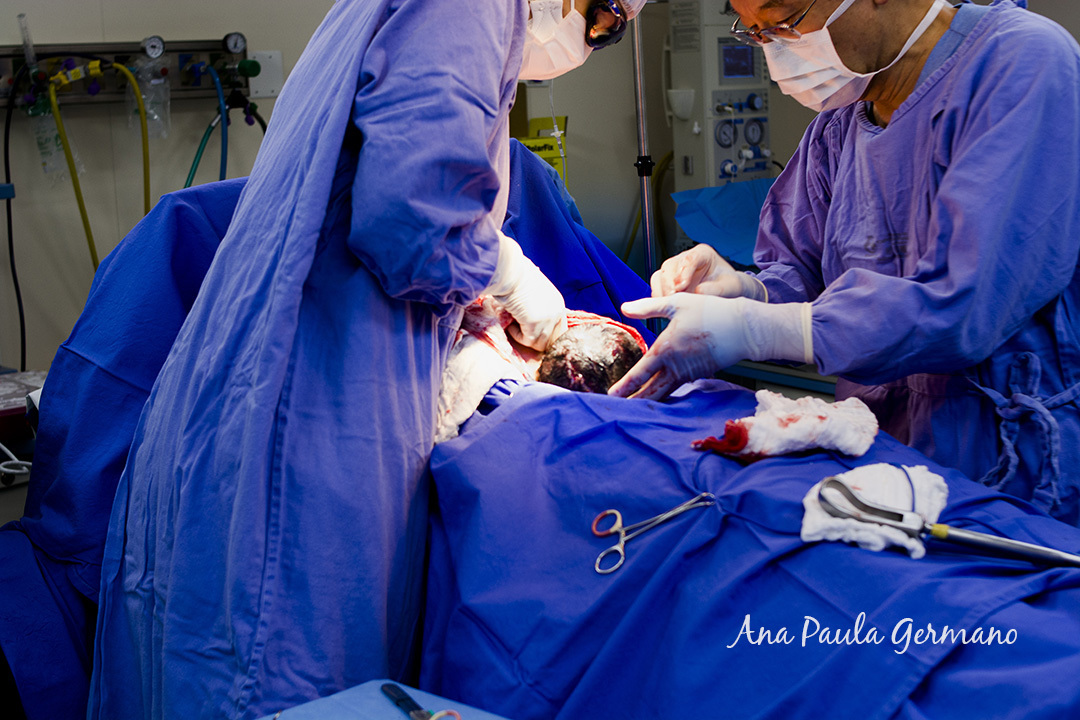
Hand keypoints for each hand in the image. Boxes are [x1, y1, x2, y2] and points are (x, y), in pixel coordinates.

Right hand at [486, 234, 567, 349]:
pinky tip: (510, 324)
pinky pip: (526, 340)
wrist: (511, 271)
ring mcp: (547, 319)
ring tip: (513, 324)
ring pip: (539, 343)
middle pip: (551, 339)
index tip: (529, 330)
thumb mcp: (533, 290)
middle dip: (536, 338)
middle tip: (521, 331)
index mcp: (557, 303)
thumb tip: (527, 315)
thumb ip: (536, 303)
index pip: (558, 328)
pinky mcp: (535, 324)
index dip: (544, 332)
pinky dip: (516, 335)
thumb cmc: (517, 275)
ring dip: (524, 336)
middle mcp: (556, 312)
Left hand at [608, 294, 813, 399]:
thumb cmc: (710, 311)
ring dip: (648, 401)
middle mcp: (675, 366)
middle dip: (633, 402)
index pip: (640, 374)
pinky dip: (665, 393)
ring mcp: (689, 373)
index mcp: (666, 349)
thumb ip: (648, 307)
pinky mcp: (700, 374)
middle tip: (616, 410)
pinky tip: (658, 395)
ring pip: (664, 392)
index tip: (611, 396)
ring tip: (633, 408)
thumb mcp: (677, 303)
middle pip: (650, 391)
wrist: (744, 328)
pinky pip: (677, 386)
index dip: (625, 386)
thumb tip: (624, 308)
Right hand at [650, 244, 766, 300]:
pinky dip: (659, 297)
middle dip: (669, 283)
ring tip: (668, 304)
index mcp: (702, 253)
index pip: (690, 258)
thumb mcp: (731, 287)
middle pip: (670, 266)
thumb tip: (698, 291)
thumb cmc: (729, 287)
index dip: (684, 272)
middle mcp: (685, 259)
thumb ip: (717, 289)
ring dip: (661, 291)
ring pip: (660, 276)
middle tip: (672, 298)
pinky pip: (657, 287)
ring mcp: (675, 270)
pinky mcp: (668, 282)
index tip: (682, 286)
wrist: (726, 294)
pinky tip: (666, 306)